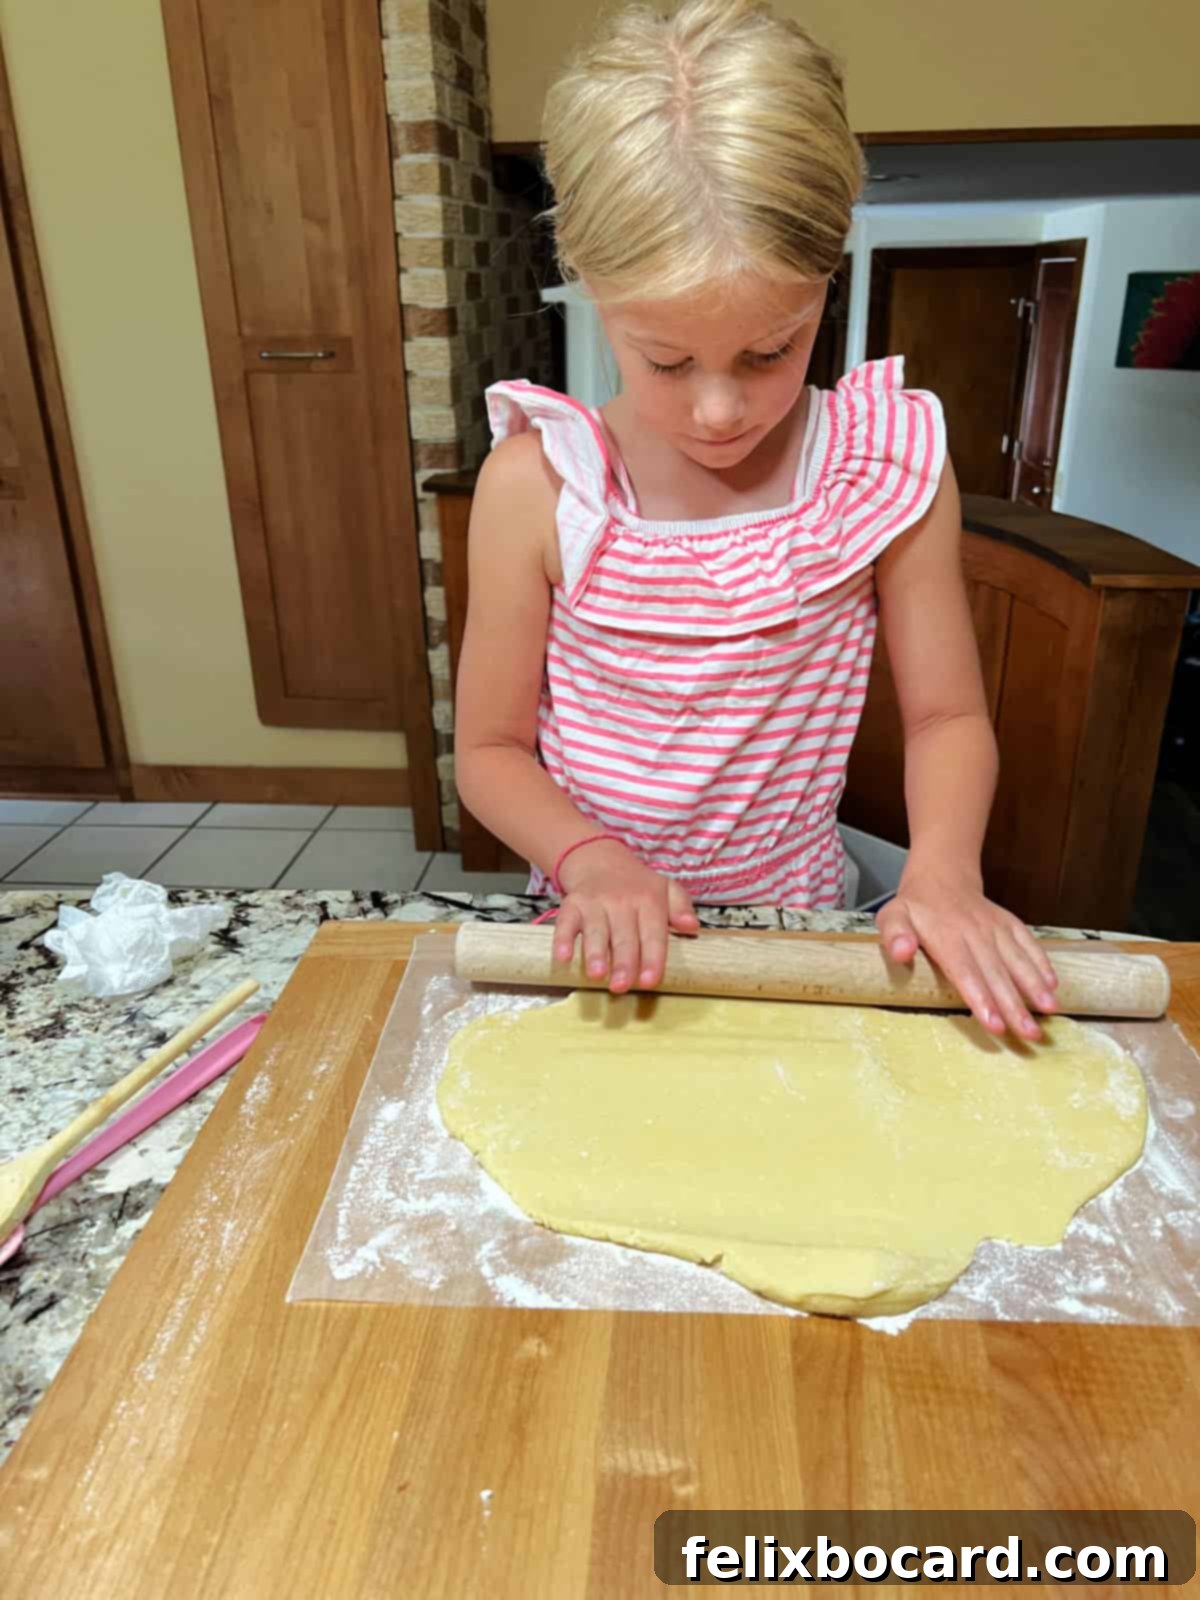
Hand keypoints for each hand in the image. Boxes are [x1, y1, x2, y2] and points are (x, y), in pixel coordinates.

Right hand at [553, 840, 698, 992]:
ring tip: (596, 974)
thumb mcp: (665, 889)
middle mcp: (622, 901)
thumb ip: (681, 907)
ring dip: (595, 952)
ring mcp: (595, 902)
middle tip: (621, 986)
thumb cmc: (636, 885)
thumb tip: (692, 926)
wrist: (599, 859)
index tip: (649, 981)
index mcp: (648, 900)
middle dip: (623, 962)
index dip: (652, 958)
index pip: (653, 933)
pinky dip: (562, 939)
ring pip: (596, 930)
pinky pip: (565, 922)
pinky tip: (563, 957)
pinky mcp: (572, 904)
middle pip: (624, 936)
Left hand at [876, 862, 1058, 1040]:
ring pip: (1017, 960)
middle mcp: (975, 932)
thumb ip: (894, 934)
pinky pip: (1028, 943)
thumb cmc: (915, 907)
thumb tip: (901, 952)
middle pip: (996, 974)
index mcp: (946, 937)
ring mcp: (995, 928)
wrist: (942, 877)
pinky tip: (1052, 985)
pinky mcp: (1009, 924)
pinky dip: (1041, 963)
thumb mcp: (892, 916)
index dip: (982, 999)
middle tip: (1029, 1034)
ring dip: (1035, 986)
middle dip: (1015, 1006)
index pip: (966, 972)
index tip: (995, 1025)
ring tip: (1050, 1011)